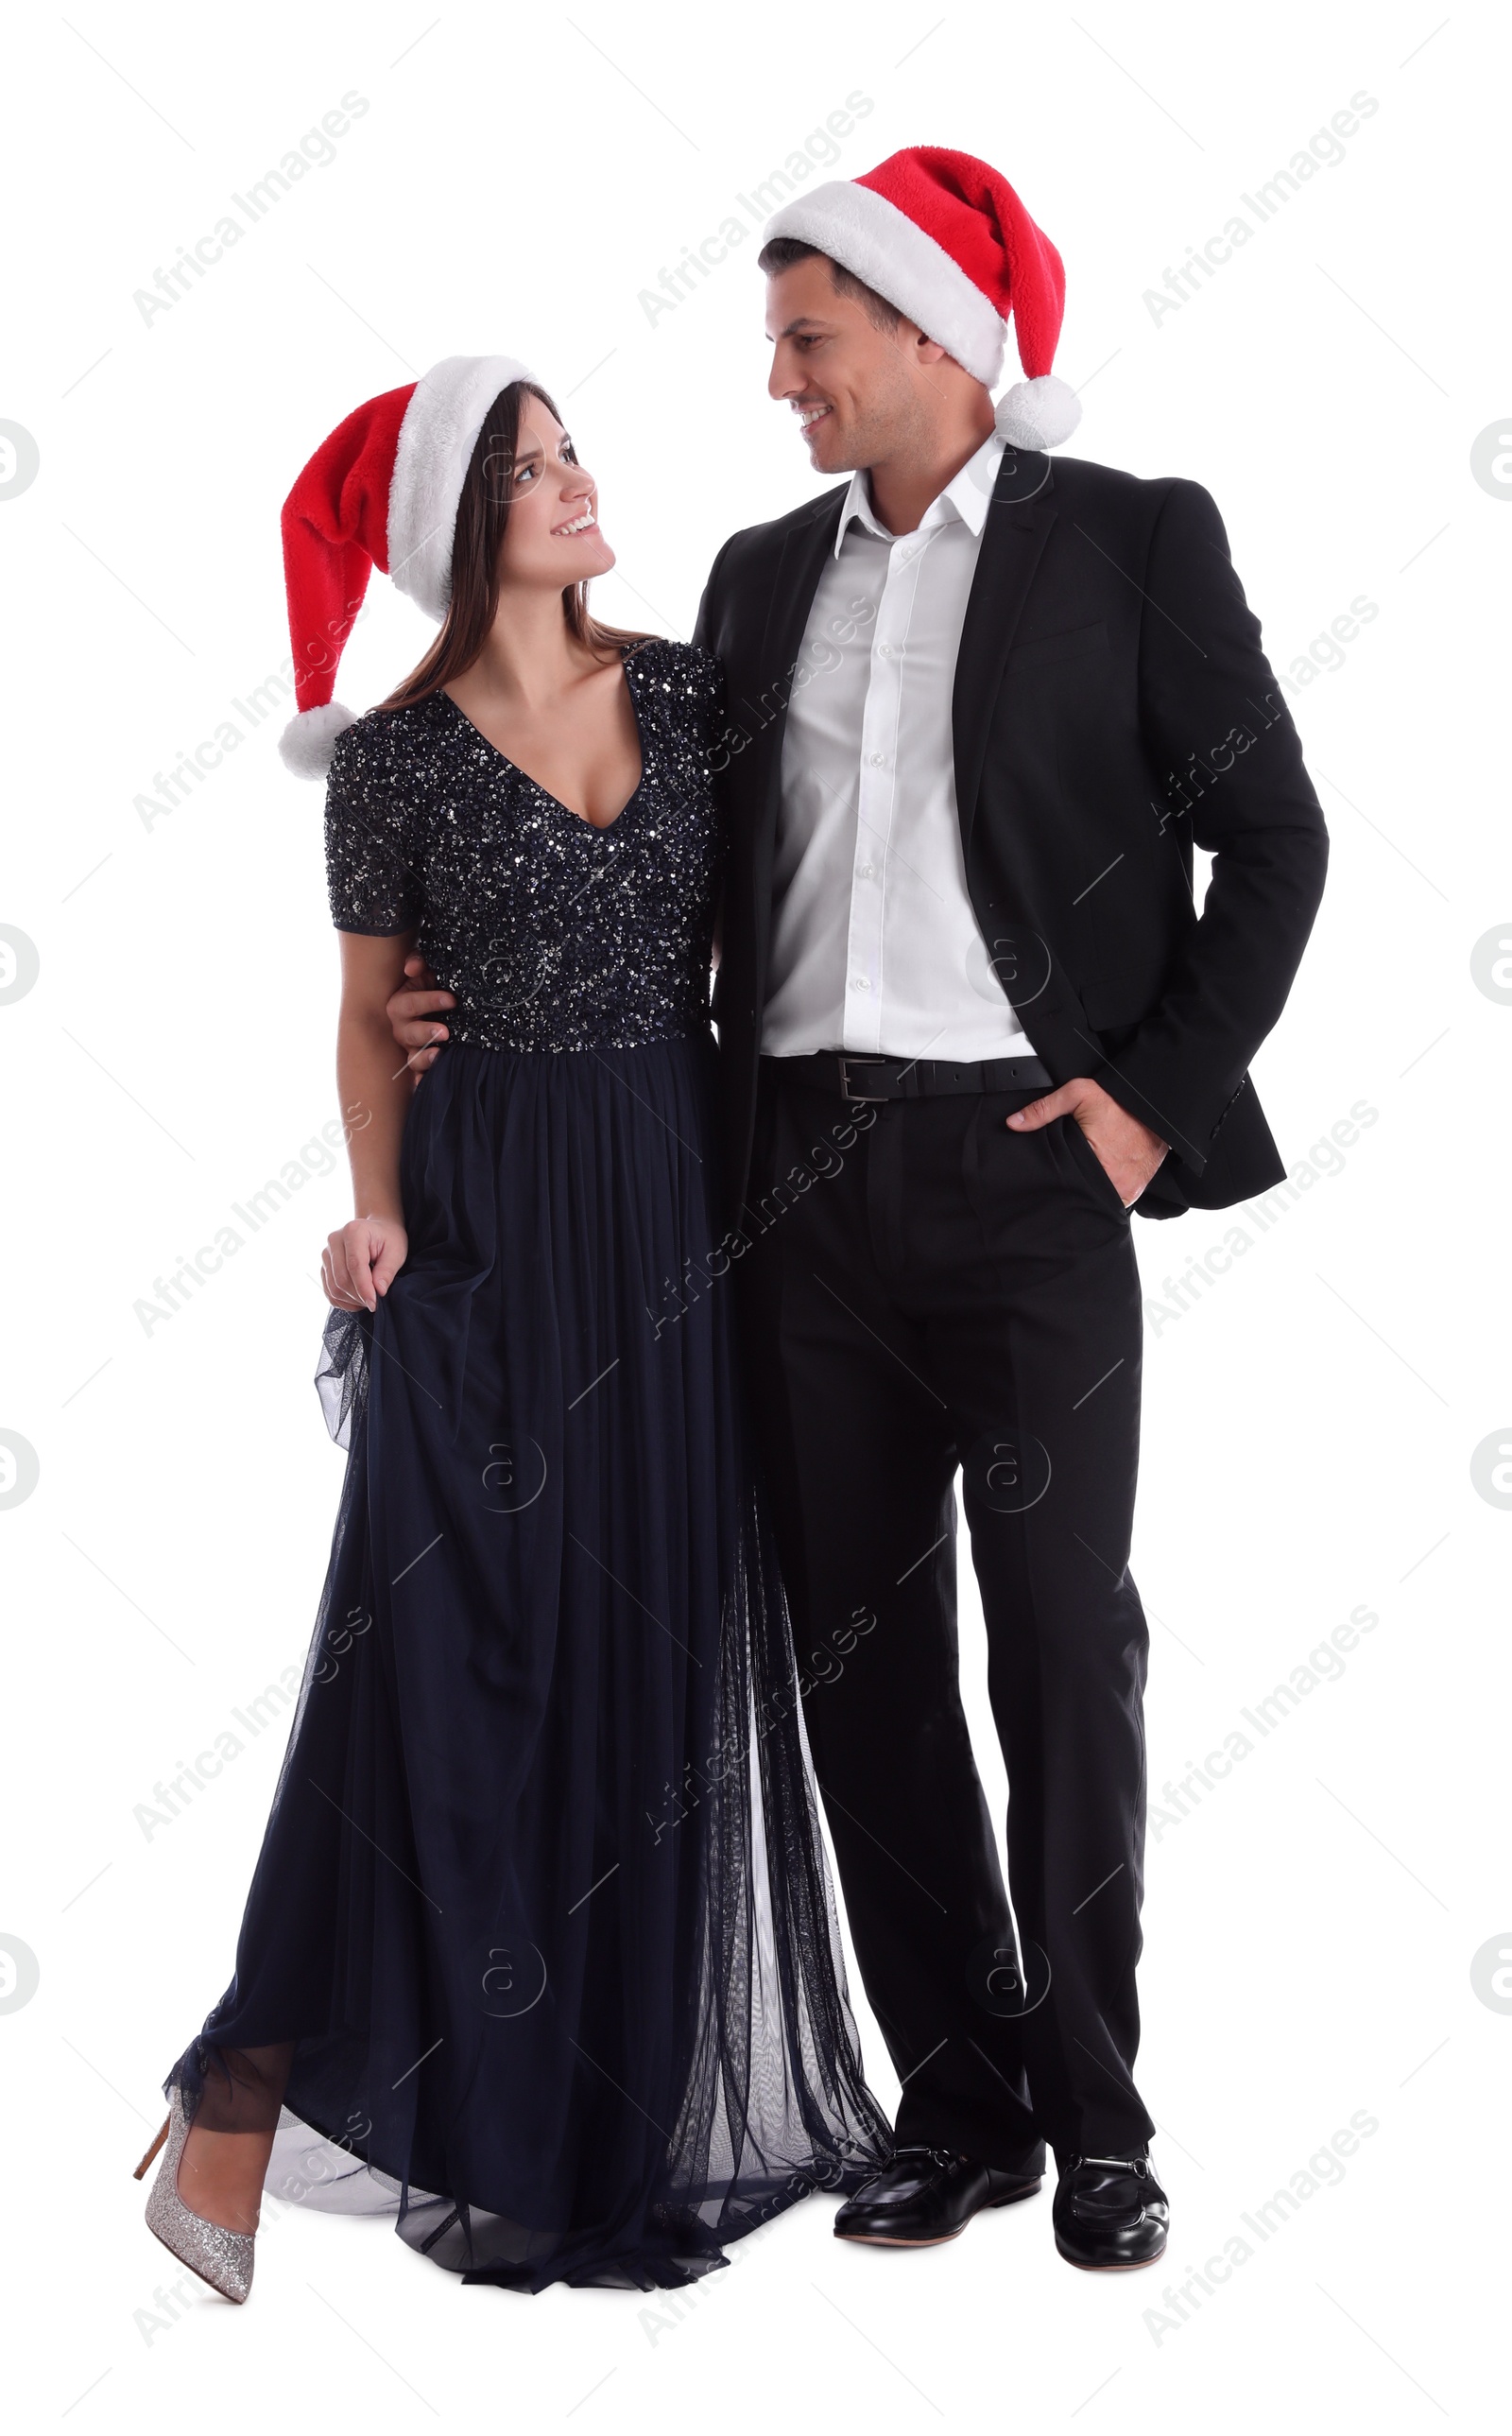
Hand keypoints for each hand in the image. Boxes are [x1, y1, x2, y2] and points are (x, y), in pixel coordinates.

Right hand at [322, 1214, 407, 1311]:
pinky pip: (328, 1291)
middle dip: (358, 1296)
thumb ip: (387, 1270)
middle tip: (375, 1302)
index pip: (354, 1266)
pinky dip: (343, 1301)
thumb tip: (379, 1291)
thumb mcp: (396, 1251)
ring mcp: (326, 1253)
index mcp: (353, 1231)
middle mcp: (334, 1241)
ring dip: (351, 1300)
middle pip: (341, 1279)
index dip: (364, 1288)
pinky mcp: (324, 1265)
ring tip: (368, 1299)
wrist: (377, 1230)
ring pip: (333, 1288)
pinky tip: (357, 1300)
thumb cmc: (388, 1238)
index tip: (374, 1303)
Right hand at [386, 953, 454, 1076]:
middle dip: (425, 1032)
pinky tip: (426, 1083)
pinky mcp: (424, 1063)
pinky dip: (422, 1080)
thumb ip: (419, 961)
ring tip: (439, 1055)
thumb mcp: (429, 969)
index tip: (452, 999)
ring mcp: (412, 1048)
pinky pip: (419, 1075)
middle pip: (408, 1033)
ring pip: (412, 1058)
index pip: (410, 1003)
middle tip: (445, 1032)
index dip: (429, 1001)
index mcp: (401, 1004)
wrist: (450, 1004)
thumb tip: (412, 968)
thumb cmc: (436, 984)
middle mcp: (403, 1029)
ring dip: (424, 1058)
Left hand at [1007, 1076, 1168, 1208]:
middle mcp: (1114, 1184)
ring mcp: (1127, 1191)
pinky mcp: (1135, 1191)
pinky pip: (1113, 1199)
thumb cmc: (1120, 1101)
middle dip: (1069, 1189)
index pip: (1064, 1184)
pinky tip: (1095, 1181)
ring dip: (1087, 1191)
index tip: (1045, 1180)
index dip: (1052, 1183)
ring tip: (1078, 1179)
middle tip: (1061, 1177)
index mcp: (1096, 1163)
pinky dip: (1103, 1192)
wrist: (1158, 1106)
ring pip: (1097, 1200)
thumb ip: (1044, 1109)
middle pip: (1080, 1195)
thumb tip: (1013, 1123)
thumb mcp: (1079, 1094)